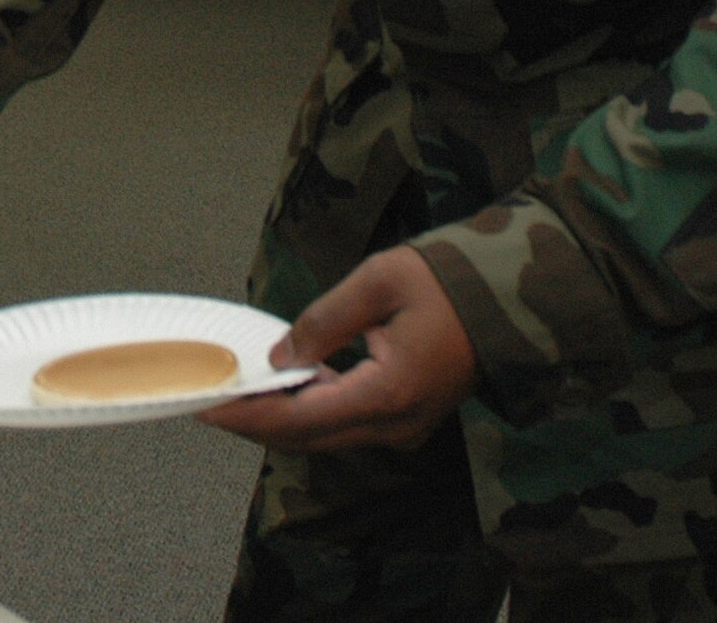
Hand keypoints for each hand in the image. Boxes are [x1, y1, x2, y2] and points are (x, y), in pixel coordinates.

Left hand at [201, 247, 477, 451]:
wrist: (510, 294)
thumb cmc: (446, 280)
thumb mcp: (378, 282)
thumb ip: (323, 322)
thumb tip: (279, 354)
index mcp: (385, 395)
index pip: (298, 419)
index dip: (247, 414)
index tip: (206, 404)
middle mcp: (394, 425)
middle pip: (308, 437)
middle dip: (256, 421)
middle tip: (211, 398)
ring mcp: (405, 426)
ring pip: (327, 434)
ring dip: (282, 416)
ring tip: (240, 390)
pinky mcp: (408, 416)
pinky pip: (348, 422)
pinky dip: (311, 408)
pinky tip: (288, 383)